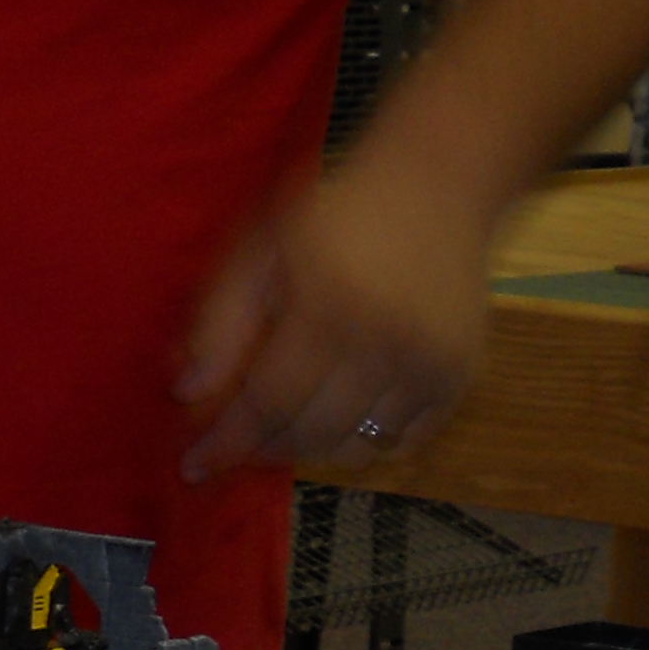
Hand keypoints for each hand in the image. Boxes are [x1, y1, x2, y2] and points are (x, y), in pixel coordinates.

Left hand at [175, 159, 496, 480]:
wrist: (439, 181)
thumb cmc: (337, 213)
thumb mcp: (262, 247)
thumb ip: (220, 319)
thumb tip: (188, 394)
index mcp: (331, 304)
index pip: (268, 403)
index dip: (227, 443)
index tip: (193, 468)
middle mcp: (387, 340)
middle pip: (310, 435)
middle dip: (263, 447)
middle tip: (241, 436)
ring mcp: (430, 362)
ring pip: (356, 450)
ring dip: (312, 448)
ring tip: (291, 419)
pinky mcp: (460, 374)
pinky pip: (403, 443)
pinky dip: (366, 442)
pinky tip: (345, 411)